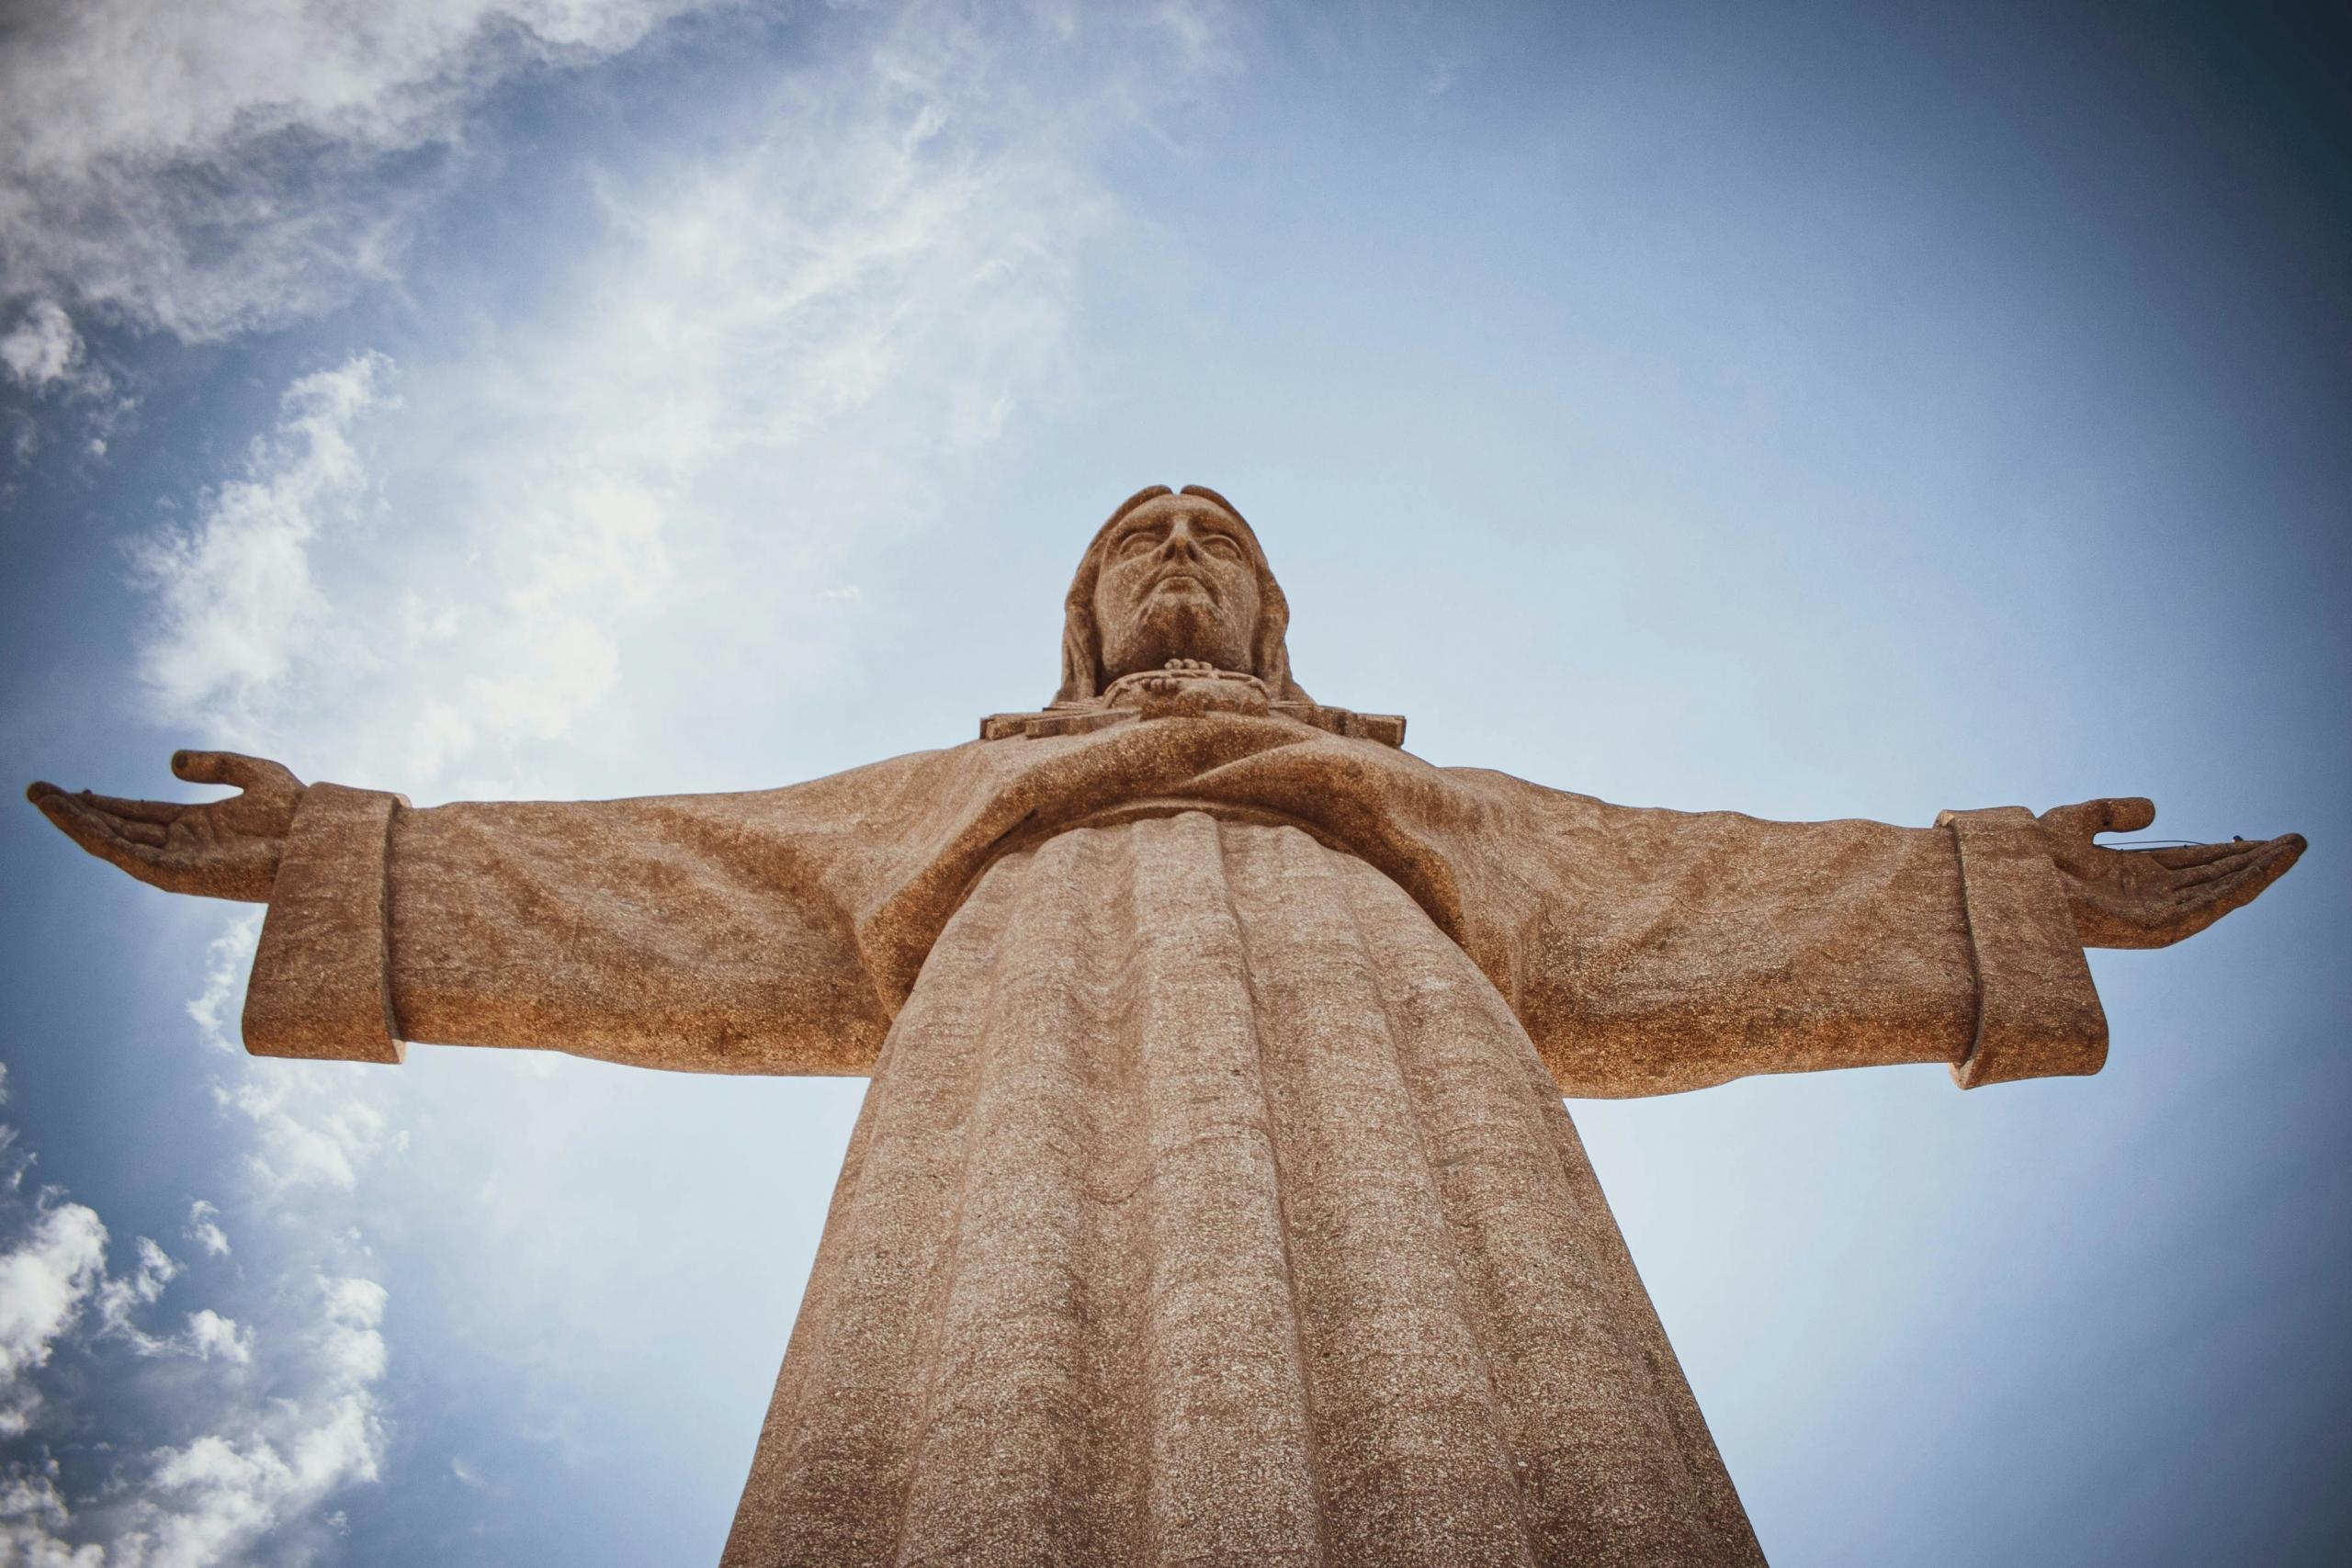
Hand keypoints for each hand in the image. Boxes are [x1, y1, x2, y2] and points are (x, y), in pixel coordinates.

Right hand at [26, 751, 304, 902]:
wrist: (321, 838)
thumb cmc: (300, 812)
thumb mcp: (256, 773)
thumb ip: (214, 764)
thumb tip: (170, 762)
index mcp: (196, 825)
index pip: (137, 814)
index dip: (103, 802)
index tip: (72, 789)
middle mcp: (182, 845)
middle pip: (117, 828)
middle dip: (77, 811)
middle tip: (37, 791)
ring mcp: (179, 861)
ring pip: (114, 842)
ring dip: (77, 822)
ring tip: (43, 800)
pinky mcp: (180, 875)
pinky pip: (129, 857)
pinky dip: (99, 839)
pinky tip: (75, 819)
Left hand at [2039, 797, 2304, 948]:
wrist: (2012, 877)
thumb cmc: (2031, 855)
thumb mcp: (2077, 821)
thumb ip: (2113, 813)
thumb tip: (2155, 809)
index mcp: (2134, 876)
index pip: (2194, 863)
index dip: (2229, 851)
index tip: (2264, 839)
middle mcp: (2148, 896)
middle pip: (2214, 877)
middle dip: (2254, 860)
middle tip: (2294, 841)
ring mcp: (2153, 913)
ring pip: (2219, 891)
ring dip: (2258, 871)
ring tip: (2293, 849)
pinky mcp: (2155, 927)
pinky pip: (2207, 906)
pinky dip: (2239, 886)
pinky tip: (2265, 867)